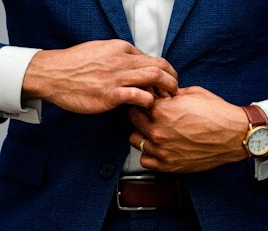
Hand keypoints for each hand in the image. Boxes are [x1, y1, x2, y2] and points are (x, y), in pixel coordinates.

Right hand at [22, 40, 177, 113]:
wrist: (53, 74)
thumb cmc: (74, 65)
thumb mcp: (99, 51)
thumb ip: (119, 57)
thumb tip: (135, 65)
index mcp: (120, 49)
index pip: (152, 58)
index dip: (164, 70)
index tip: (166, 80)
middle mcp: (121, 60)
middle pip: (159, 66)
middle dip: (173, 78)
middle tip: (175, 89)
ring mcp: (116, 77)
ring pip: (154, 78)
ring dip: (167, 89)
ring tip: (169, 99)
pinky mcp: (110, 95)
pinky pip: (139, 96)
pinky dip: (149, 102)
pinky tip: (148, 107)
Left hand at [129, 86, 248, 172]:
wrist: (234, 135)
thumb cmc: (217, 114)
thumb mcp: (192, 93)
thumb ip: (169, 94)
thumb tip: (158, 93)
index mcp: (162, 111)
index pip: (137, 102)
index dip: (143, 100)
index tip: (148, 101)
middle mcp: (158, 131)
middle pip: (133, 120)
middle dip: (140, 114)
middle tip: (150, 115)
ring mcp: (162, 150)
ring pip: (135, 140)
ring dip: (142, 134)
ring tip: (154, 131)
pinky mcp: (168, 165)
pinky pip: (145, 161)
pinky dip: (149, 154)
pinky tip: (158, 147)